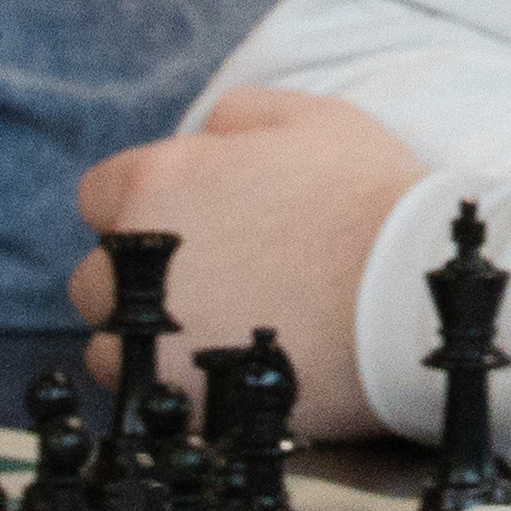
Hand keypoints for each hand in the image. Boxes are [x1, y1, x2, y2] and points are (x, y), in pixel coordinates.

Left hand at [80, 81, 421, 417]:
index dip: (149, 208)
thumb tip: (206, 135)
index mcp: (156, 183)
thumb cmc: (368, 200)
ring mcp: (152, 335)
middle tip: (209, 281)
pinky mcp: (177, 395)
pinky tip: (219, 369)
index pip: (102, 195)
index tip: (193, 226)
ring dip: (146, 336)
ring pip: (109, 339)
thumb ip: (236, 116)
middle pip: (99, 272)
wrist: (412, 294)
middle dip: (140, 275)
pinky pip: (136, 392)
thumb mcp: (310, 118)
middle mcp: (135, 260)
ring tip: (213, 333)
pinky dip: (166, 384)